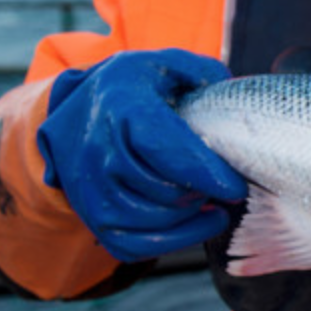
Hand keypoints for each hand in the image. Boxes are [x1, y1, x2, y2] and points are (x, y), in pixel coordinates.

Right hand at [37, 49, 246, 261]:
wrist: (73, 113)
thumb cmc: (130, 90)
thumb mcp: (163, 64)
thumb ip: (202, 72)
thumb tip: (230, 89)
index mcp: (122, 107)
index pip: (167, 151)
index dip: (207, 174)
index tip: (237, 186)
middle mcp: (99, 151)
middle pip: (165, 192)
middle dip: (202, 191)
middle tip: (219, 181)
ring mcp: (90, 189)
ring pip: (154, 220)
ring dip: (191, 215)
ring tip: (208, 198)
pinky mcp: (92, 218)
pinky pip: (136, 246)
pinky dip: (175, 240)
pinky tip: (199, 221)